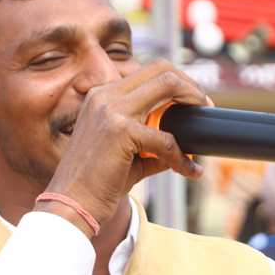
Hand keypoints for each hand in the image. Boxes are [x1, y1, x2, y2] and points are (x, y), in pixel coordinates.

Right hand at [36, 59, 206, 233]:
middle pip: (161, 68)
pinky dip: (181, 156)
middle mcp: (105, 96)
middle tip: (204, 107)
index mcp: (102, 96)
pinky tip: (187, 170)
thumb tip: (183, 148)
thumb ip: (152, 145)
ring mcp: (111, 110)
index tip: (193, 102)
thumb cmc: (95, 185)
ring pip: (167, 85)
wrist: (70, 206)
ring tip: (200, 131)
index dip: (177, 81)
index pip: (148, 71)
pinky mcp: (120, 131)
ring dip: (192, 102)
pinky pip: (166, 138)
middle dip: (190, 84)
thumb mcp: (125, 156)